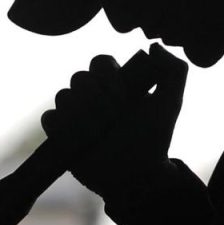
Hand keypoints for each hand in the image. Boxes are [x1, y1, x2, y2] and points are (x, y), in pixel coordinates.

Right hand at [41, 45, 187, 206]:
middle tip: (113, 116)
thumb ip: (174, 70)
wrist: (137, 177)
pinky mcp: (61, 135)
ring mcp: (75, 115)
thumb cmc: (154, 139)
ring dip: (80, 112)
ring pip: (62, 96)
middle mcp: (93, 96)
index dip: (107, 74)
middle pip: (79, 77)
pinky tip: (78, 137)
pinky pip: (49, 118)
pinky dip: (60, 124)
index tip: (123, 94)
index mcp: (115, 84)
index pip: (100, 62)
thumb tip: (153, 47)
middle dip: (95, 95)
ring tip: (98, 130)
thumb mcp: (171, 103)